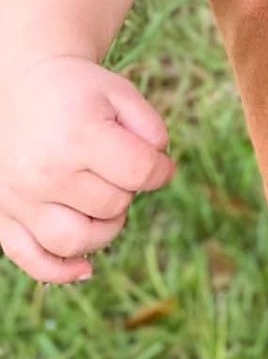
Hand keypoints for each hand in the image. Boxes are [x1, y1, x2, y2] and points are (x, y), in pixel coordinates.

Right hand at [0, 55, 176, 285]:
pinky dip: (60, 270)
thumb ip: (152, 129)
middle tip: (115, 168)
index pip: (140, 173)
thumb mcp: (120, 93)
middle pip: (112, 207)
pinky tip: (85, 268)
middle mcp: (44, 172)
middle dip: (127, 190)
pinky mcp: (2, 216)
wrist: (21, 87)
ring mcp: (18, 198)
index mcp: (77, 136)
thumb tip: (160, 172)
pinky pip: (31, 259)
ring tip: (104, 202)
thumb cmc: (78, 93)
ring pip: (76, 242)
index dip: (160, 170)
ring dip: (104, 229)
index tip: (158, 163)